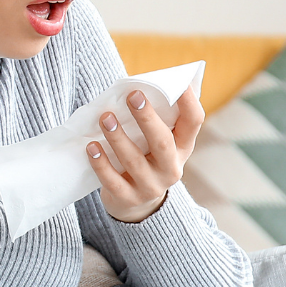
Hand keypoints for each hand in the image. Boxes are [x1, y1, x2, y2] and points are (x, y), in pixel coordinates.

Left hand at [87, 87, 204, 223]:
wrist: (134, 203)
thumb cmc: (144, 157)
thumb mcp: (156, 141)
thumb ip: (154, 118)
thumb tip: (138, 84)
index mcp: (182, 147)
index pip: (193, 123)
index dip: (189, 103)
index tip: (180, 84)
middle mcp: (171, 169)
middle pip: (162, 142)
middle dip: (147, 118)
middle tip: (133, 96)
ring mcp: (150, 186)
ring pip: (134, 161)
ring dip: (118, 137)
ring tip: (105, 118)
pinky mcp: (128, 199)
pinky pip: (113, 181)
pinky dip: (101, 163)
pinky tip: (91, 147)